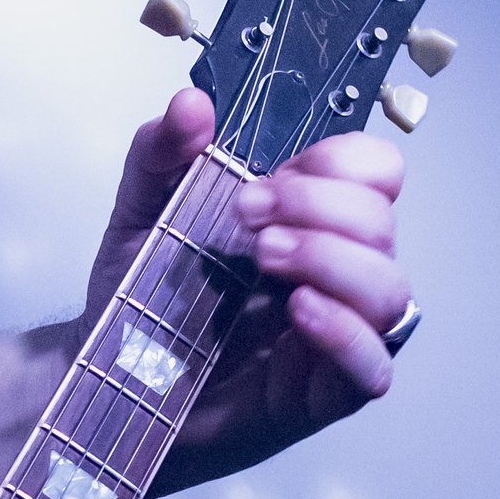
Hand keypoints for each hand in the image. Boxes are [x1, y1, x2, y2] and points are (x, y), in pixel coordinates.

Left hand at [83, 88, 411, 489]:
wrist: (109, 380)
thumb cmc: (142, 302)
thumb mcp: (140, 212)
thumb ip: (160, 153)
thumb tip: (191, 104)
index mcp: (311, 219)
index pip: (376, 171)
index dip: (338, 162)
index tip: (268, 175)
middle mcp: (337, 271)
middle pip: (382, 221)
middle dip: (318, 206)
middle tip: (245, 215)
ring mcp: (337, 333)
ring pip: (390, 288)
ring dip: (332, 260)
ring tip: (263, 258)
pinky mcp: (322, 394)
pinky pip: (372, 366)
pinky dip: (344, 333)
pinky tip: (298, 311)